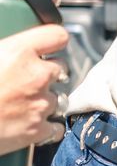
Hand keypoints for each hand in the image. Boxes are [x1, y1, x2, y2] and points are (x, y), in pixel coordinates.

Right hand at [0, 23, 68, 156]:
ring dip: (44, 100)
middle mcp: (36, 76)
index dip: (53, 42)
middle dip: (46, 73)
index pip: (57, 36)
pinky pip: (55, 126)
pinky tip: (28, 123)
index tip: (48, 47)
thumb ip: (2, 50)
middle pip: (60, 68)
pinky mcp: (38, 130)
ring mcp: (40, 104)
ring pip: (58, 98)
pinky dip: (46, 127)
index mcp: (19, 52)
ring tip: (20, 104)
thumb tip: (5, 52)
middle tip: (25, 80)